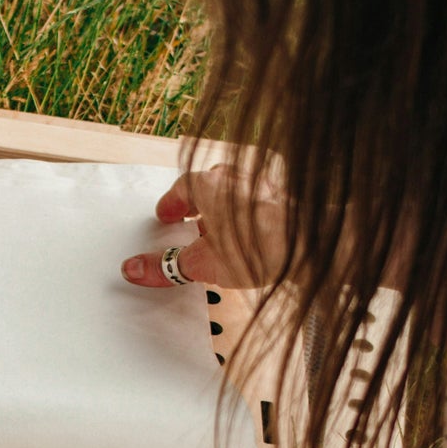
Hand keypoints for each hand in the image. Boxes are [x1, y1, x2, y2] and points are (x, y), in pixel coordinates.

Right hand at [121, 163, 289, 289]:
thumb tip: (132, 270)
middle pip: (209, 183)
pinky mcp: (285, 198)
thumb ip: (167, 266)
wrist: (314, 245)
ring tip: (218, 233)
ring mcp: (264, 185)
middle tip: (188, 222)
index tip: (165, 215)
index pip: (182, 187)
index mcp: (211, 185)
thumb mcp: (204, 263)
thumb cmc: (258, 248)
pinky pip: (257, 200)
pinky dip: (246, 214)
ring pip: (234, 190)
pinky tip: (250, 236)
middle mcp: (237, 177)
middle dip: (196, 203)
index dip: (171, 203)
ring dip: (222, 207)